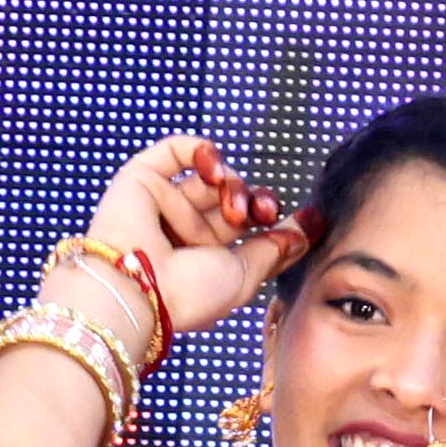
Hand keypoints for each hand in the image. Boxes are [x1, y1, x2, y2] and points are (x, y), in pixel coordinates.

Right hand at [85, 134, 309, 352]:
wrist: (136, 290)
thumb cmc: (187, 295)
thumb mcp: (245, 277)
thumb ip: (275, 250)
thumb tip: (308, 229)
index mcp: (206, 260)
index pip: (248, 229)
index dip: (273, 220)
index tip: (302, 220)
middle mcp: (184, 232)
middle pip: (233, 199)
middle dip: (256, 200)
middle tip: (262, 212)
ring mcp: (163, 205)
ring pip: (210, 177)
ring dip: (232, 183)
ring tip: (232, 205)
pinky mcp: (141, 181)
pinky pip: (178, 151)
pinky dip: (203, 151)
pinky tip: (214, 168)